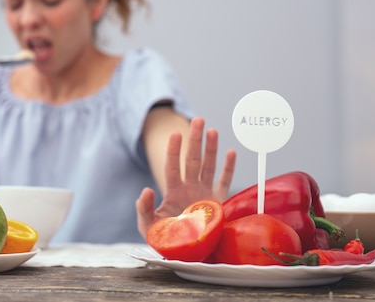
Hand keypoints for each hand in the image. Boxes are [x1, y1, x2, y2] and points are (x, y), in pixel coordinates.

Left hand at [136, 117, 235, 237]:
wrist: (187, 255)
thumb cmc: (166, 240)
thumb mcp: (149, 226)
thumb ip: (143, 209)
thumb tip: (145, 190)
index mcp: (174, 191)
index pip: (173, 165)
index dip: (174, 150)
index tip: (175, 134)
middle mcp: (190, 188)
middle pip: (192, 159)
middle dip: (195, 140)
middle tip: (198, 120)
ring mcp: (205, 193)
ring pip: (208, 166)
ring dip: (211, 148)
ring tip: (212, 130)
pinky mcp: (219, 203)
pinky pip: (225, 182)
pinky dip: (229, 168)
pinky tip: (231, 152)